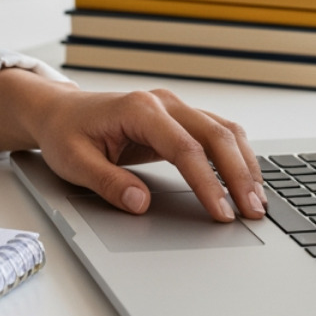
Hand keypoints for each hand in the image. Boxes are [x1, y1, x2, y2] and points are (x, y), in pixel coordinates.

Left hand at [0, 69, 266, 222]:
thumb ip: (108, 182)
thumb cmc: (64, 133)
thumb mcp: (74, 162)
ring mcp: (174, 107)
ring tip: (257, 201)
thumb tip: (140, 203)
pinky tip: (245, 180)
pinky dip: (235, 155)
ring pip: (223, 130)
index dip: (207, 182)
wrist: (58, 111)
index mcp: (138, 109)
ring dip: (244, 164)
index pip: (185, 148)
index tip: (221, 212)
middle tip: (254, 212)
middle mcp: (163, 102)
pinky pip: (217, 132)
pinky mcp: (179, 118)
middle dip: (239, 175)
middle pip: (215, 135)